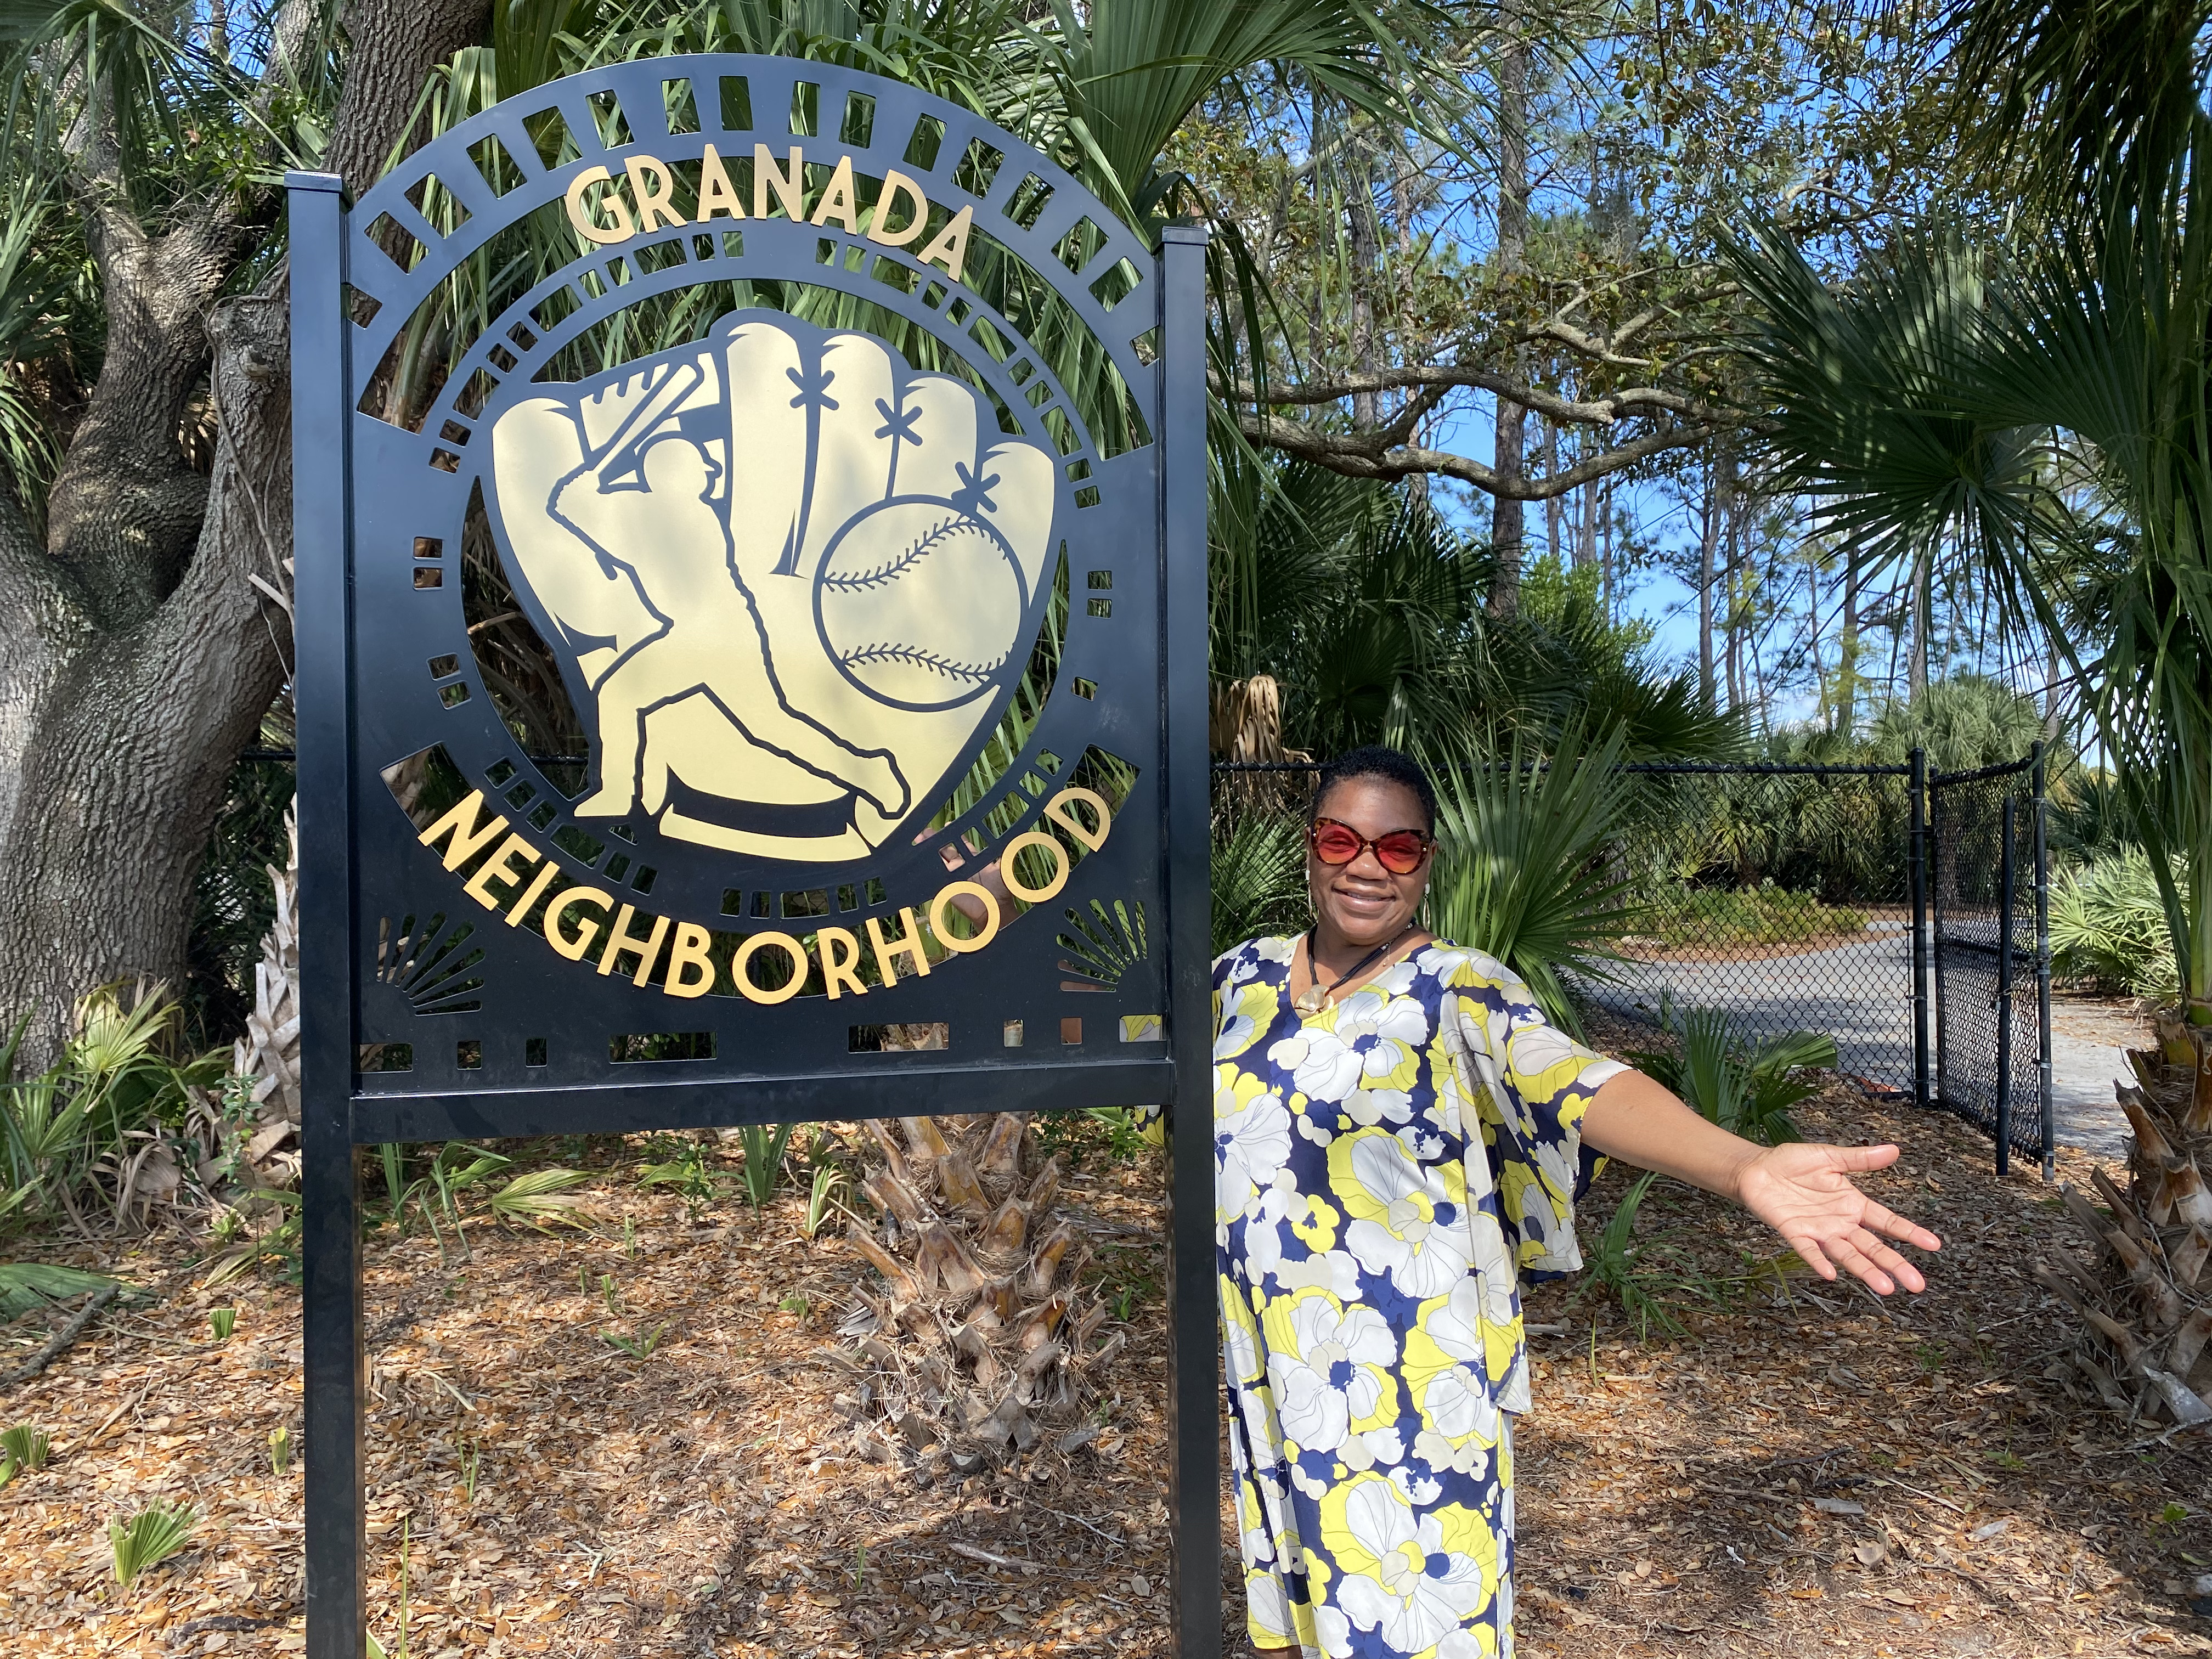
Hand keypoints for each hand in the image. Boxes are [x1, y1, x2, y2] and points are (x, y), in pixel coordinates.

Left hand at [1731, 1142, 1940, 1295]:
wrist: (1757, 1168)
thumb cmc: (1793, 1163)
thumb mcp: (1830, 1157)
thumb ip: (1860, 1159)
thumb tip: (1894, 1150)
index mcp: (1853, 1204)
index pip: (1887, 1222)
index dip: (1909, 1233)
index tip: (1934, 1245)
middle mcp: (1841, 1222)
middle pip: (1873, 1247)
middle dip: (1894, 1264)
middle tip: (1917, 1284)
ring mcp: (1819, 1230)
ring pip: (1847, 1255)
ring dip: (1865, 1270)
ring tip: (1885, 1288)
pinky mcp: (1795, 1233)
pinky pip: (1808, 1250)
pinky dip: (1818, 1261)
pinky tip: (1831, 1274)